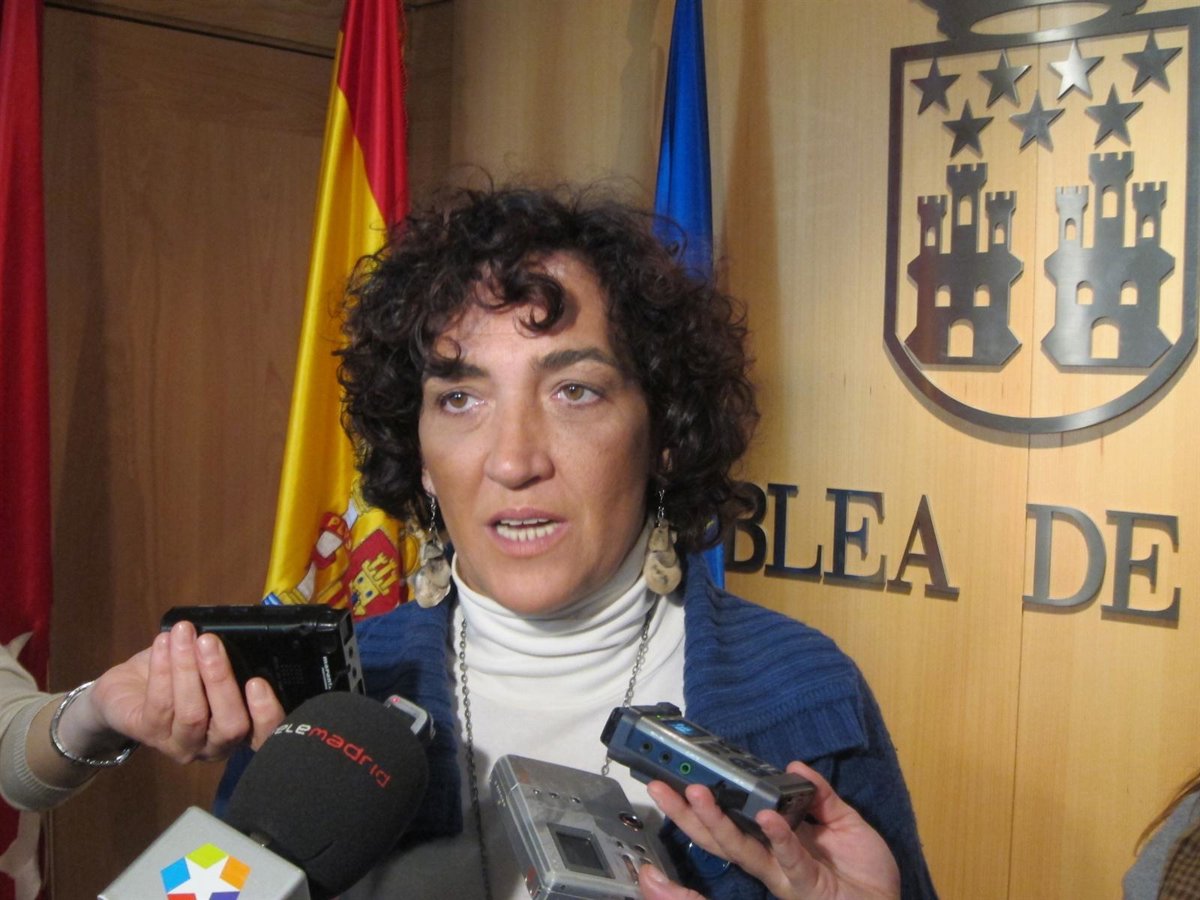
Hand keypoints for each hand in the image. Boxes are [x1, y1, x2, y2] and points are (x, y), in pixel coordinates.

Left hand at [66, 621, 285, 762]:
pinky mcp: (149, 736)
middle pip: (230, 725)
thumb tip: (236, 631)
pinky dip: (162, 668)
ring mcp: (182, 745)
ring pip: (192, 714)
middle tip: (209, 641)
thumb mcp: (208, 667)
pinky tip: (163, 643)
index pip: (263, 734)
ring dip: (187, 668)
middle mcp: (215, 745)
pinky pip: (160, 704)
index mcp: (239, 728)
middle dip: (221, 680)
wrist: (126, 689)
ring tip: (183, 634)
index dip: (266, 714)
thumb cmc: (177, 674)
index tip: (258, 682)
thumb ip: (227, 659)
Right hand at [641, 761, 899, 899]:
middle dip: (687, 814)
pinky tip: (767, 817)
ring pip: (740, 848)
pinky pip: (788, 858)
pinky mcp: (806, 883)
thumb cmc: (863, 871)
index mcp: (773, 842)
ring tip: (698, 793)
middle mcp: (769, 859)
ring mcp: (784, 873)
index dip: (702, 805)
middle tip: (663, 785)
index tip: (678, 779)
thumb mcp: (843, 822)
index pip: (729, 822)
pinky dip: (778, 836)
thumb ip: (820, 796)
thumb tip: (796, 767)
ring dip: (716, 821)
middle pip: (718, 837)